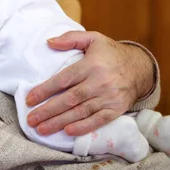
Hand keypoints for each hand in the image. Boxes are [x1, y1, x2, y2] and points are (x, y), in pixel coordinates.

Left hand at [25, 31, 153, 135]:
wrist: (140, 68)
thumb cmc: (110, 53)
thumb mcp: (93, 39)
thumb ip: (70, 38)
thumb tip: (49, 42)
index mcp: (91, 65)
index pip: (64, 79)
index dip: (45, 90)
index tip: (29, 99)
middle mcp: (100, 82)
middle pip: (70, 99)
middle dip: (48, 110)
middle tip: (31, 119)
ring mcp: (109, 97)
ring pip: (81, 112)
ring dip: (59, 122)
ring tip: (42, 129)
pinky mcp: (116, 109)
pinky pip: (98, 120)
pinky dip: (83, 127)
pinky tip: (68, 131)